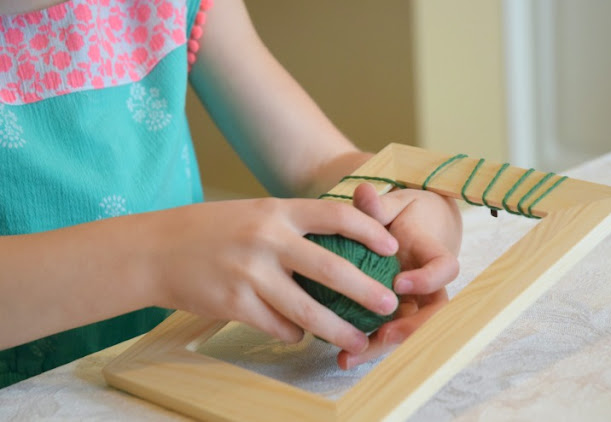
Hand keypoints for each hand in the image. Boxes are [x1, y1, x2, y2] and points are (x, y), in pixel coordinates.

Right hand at [144, 198, 398, 354]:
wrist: (156, 249)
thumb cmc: (210, 229)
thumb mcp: (255, 213)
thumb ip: (293, 225)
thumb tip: (339, 248)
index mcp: (277, 210)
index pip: (337, 214)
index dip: (370, 232)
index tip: (392, 248)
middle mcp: (268, 238)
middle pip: (332, 268)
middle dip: (367, 290)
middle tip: (389, 306)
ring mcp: (250, 272)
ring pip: (308, 309)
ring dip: (338, 328)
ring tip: (358, 340)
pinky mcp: (234, 303)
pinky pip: (278, 325)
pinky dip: (294, 333)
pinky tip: (299, 334)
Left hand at [337, 183, 461, 368]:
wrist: (416, 228)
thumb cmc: (404, 214)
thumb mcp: (392, 204)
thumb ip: (378, 204)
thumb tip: (363, 191)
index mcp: (433, 253)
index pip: (445, 268)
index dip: (428, 279)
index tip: (399, 282)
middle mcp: (429, 283)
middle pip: (432, 314)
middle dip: (411, 329)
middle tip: (383, 335)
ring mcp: (414, 301)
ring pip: (407, 329)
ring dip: (381, 347)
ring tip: (347, 358)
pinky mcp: (397, 311)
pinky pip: (386, 331)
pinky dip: (367, 345)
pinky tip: (340, 356)